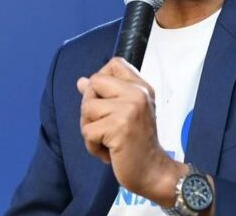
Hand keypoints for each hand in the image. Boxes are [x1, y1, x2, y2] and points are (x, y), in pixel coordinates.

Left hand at [77, 58, 186, 206]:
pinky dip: (92, 146)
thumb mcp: (127, 112)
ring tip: (107, 140)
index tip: (108, 101)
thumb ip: (106, 95)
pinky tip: (108, 152)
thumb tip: (81, 82)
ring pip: (87, 108)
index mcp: (141, 88)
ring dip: (90, 129)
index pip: (114, 64)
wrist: (154, 171)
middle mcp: (137, 94)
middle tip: (105, 126)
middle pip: (94, 84)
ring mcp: (128, 109)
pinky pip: (88, 131)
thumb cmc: (139, 143)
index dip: (101, 80)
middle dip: (90, 107)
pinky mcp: (118, 128)